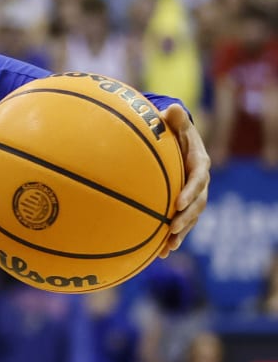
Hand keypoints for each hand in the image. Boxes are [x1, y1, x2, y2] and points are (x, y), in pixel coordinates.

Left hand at [160, 103, 209, 257]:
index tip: (178, 203)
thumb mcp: (175, 122)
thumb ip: (174, 119)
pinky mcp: (184, 204)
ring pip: (191, 217)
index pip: (198, 178)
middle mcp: (200, 181)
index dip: (191, 191)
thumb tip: (172, 109)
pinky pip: (181, 222)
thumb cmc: (173, 130)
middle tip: (171, 229)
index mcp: (198, 162)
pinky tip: (161, 253)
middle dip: (186, 218)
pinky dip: (173, 237)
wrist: (178, 141)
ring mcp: (194, 195)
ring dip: (181, 232)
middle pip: (198, 203)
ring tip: (167, 247)